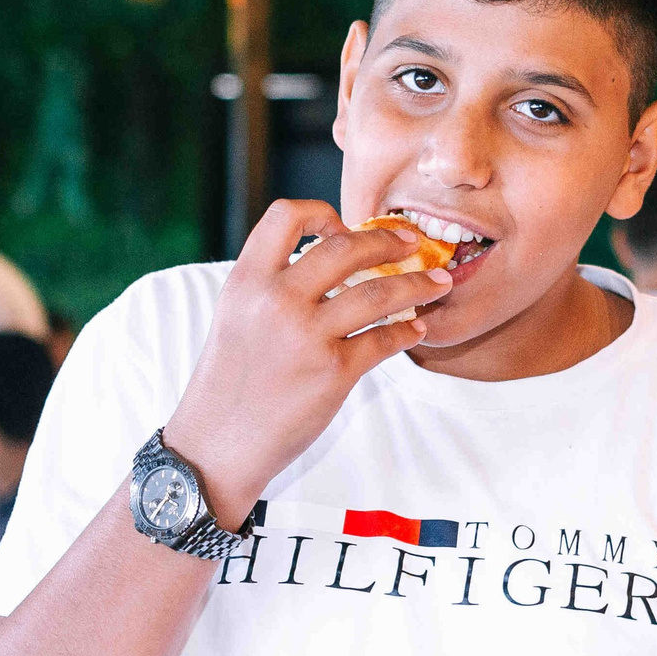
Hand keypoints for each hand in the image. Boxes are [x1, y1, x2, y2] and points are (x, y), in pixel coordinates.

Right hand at [161, 201, 450, 529]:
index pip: (286, 215)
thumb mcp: (235, 315)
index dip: (321, 212)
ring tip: (439, 282)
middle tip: (412, 242)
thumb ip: (271, 283)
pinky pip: (385, 340)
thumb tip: (327, 257)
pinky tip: (417, 329)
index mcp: (247, 280)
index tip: (344, 227)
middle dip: (389, 240)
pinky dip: (409, 331)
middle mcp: (277, 300)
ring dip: (418, 284)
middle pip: (347, 248)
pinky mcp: (333, 372)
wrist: (218, 443)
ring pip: (380, 293)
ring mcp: (307, 336)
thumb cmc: (229, 380)